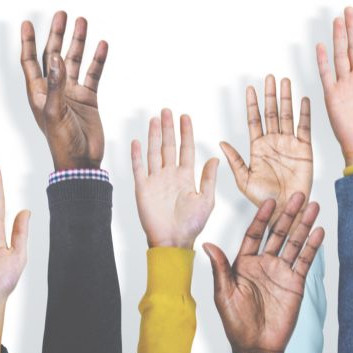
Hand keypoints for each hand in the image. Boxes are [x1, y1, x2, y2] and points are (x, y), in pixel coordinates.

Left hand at [21, 11, 108, 169]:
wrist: (81, 162)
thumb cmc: (61, 143)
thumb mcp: (55, 113)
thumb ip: (56, 86)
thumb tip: (55, 59)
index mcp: (38, 93)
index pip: (30, 62)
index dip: (28, 42)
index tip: (28, 24)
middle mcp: (54, 89)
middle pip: (53, 55)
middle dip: (57, 35)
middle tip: (61, 15)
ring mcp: (72, 93)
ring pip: (74, 61)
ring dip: (78, 42)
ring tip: (82, 22)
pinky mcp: (88, 99)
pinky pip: (93, 74)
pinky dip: (97, 60)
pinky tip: (102, 46)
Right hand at [132, 109, 217, 248]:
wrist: (174, 241)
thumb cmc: (192, 225)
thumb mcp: (207, 200)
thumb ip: (208, 179)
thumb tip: (214, 158)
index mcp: (186, 177)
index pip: (186, 149)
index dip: (186, 133)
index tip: (185, 117)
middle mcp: (170, 175)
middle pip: (168, 146)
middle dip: (168, 128)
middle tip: (167, 111)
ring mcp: (155, 181)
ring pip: (154, 152)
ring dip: (154, 136)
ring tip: (155, 119)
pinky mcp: (143, 189)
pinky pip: (139, 168)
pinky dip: (137, 155)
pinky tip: (137, 141)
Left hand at [204, 194, 324, 352]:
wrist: (256, 346)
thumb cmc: (235, 322)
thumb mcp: (224, 293)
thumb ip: (220, 268)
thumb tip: (207, 244)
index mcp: (244, 263)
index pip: (255, 234)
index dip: (262, 218)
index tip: (270, 201)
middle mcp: (264, 264)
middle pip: (278, 233)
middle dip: (288, 214)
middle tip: (298, 196)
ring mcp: (281, 272)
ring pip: (294, 243)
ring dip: (304, 225)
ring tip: (313, 207)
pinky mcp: (295, 283)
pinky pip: (304, 260)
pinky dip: (312, 246)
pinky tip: (319, 231)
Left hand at [221, 75, 312, 216]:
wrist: (285, 209)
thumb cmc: (263, 199)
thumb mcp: (243, 180)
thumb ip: (235, 161)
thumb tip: (222, 143)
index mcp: (258, 148)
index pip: (254, 120)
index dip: (252, 104)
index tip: (250, 88)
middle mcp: (273, 142)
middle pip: (271, 113)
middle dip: (270, 95)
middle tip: (269, 78)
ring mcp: (289, 144)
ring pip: (286, 116)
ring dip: (286, 98)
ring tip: (284, 82)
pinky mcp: (304, 149)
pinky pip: (304, 128)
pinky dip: (304, 113)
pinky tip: (302, 100)